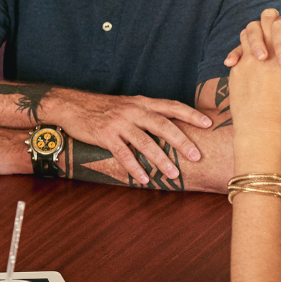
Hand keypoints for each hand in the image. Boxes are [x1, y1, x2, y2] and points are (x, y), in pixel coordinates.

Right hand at [41, 90, 210, 183]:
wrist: (71, 105)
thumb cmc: (101, 108)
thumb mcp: (127, 105)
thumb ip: (146, 113)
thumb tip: (168, 127)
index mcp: (141, 103)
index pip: (171, 106)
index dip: (191, 114)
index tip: (209, 124)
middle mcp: (133, 111)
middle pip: (163, 125)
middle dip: (182, 141)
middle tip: (197, 156)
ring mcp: (119, 123)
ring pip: (145, 142)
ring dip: (160, 160)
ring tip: (173, 174)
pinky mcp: (105, 135)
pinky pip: (123, 153)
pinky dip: (134, 167)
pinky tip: (144, 178)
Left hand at [226, 6, 280, 134]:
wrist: (261, 127)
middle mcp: (273, 52)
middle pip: (273, 18)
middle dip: (276, 20)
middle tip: (278, 29)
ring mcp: (252, 57)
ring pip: (252, 28)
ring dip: (258, 32)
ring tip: (263, 46)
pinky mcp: (238, 65)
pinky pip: (239, 47)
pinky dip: (244, 50)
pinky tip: (251, 60)